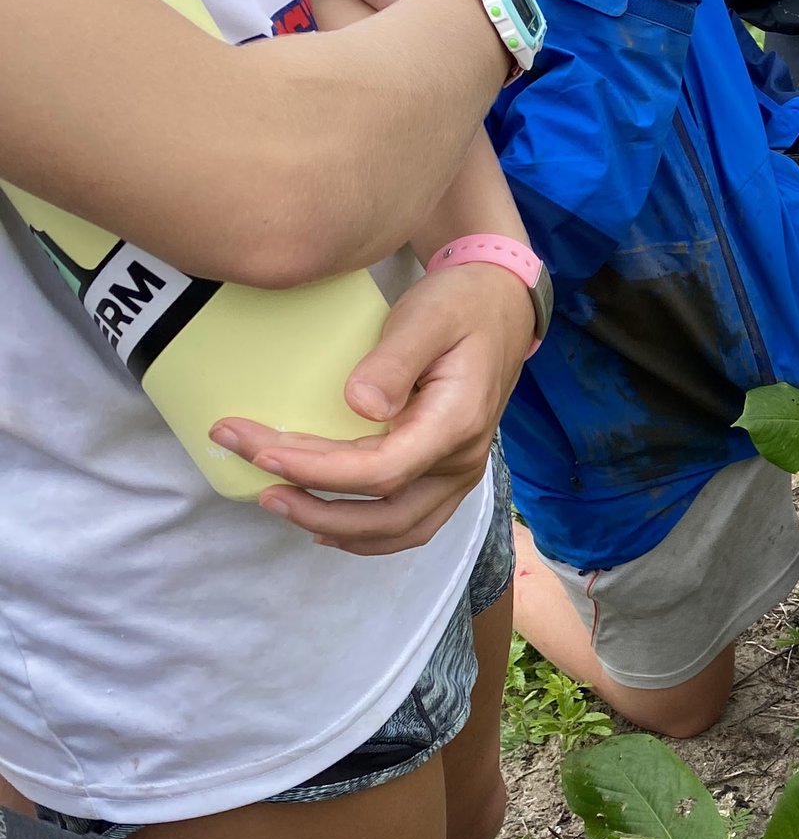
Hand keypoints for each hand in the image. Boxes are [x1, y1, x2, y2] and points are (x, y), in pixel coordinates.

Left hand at [211, 260, 533, 553]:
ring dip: (337, 527)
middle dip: (315, 507)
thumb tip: (358, 405)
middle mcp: (461, 460)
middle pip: (387, 514)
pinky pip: (408, 522)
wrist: (501, 307)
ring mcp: (457, 472)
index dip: (318, 470)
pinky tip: (325, 522)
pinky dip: (364, 532)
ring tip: (282, 504)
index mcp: (456, 424)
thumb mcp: (427, 318)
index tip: (261, 450)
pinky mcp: (446, 473)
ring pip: (399, 529)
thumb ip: (394, 361)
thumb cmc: (460, 306)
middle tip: (258, 487)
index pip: (382, 470)